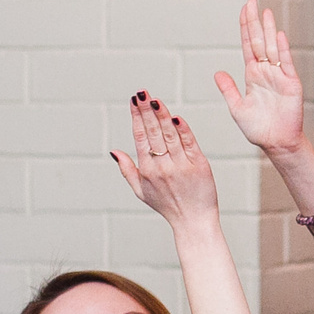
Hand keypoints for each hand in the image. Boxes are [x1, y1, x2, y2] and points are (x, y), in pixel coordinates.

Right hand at [110, 92, 221, 230]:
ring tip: (156, 99)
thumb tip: (114, 151)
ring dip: (162, 115)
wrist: (194, 221)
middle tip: (142, 93)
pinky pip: (189, 143)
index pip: (140, 137)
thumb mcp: (141, 191)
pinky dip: (183, 130)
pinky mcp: (199, 165)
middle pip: (153, 132)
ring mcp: (181, 165)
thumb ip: (127, 170)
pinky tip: (176, 117)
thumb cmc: (167, 206)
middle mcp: (163, 166)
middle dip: (146, 110)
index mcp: (147, 170)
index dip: (137, 118)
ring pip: (170, 135)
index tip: (133, 101)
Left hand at [214, 0, 304, 158]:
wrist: (276, 143)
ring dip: (269, 30)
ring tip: (266, 12)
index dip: (246, 28)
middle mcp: (266, 72)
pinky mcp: (291, 84)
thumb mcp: (237, 108)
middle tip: (252, 2)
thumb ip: (228, 89)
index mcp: (253, 75)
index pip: (248, 46)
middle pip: (260, 41)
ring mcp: (279, 76)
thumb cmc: (258, 128)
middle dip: (255, 22)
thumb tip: (218, 73)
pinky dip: (283, 49)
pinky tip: (279, 35)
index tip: (244, 10)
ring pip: (272, 48)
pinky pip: (286, 63)